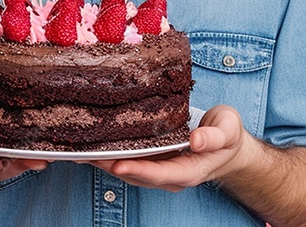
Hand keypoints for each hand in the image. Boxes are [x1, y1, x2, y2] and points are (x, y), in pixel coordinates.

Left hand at [87, 105, 257, 191]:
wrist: (226, 144)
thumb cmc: (227, 135)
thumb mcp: (228, 130)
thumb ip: (215, 136)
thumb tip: (198, 140)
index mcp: (189, 171)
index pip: (160, 174)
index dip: (137, 170)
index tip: (116, 165)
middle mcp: (169, 175)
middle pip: (136, 174)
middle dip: (109, 165)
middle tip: (83, 154)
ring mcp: (158, 170)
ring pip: (127, 170)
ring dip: (102, 162)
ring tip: (77, 150)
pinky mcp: (150, 160)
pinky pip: (126, 160)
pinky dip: (107, 154)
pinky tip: (89, 144)